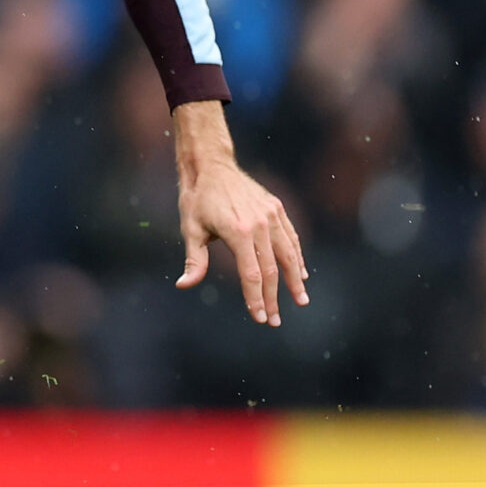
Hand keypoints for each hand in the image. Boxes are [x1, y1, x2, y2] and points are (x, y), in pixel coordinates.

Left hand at [173, 100, 307, 325]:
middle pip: (271, 269)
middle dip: (273, 297)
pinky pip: (290, 238)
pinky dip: (297, 257)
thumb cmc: (196, 200)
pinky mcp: (276, 208)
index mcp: (237, 231)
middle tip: (275, 320)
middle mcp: (259, 224)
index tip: (260, 317)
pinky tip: (301, 273)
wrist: (212, 166)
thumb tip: (184, 285)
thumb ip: (194, 260)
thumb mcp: (190, 230)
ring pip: (288, 254)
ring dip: (295, 280)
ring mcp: (271, 215)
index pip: (251, 274)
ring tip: (300, 301)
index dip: (256, 299)